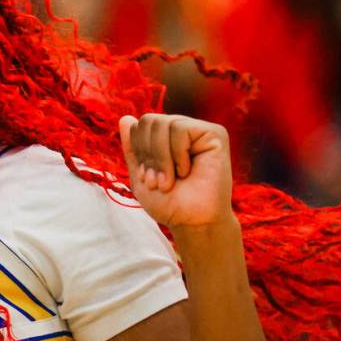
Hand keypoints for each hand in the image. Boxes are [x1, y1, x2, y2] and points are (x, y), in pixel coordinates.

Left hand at [119, 113, 233, 228]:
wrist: (192, 222)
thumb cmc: (169, 203)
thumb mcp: (140, 175)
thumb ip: (132, 148)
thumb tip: (125, 118)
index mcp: (166, 138)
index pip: (139, 125)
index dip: (137, 151)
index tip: (147, 178)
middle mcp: (182, 130)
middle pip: (149, 120)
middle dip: (148, 154)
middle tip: (158, 181)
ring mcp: (199, 131)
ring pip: (163, 123)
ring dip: (161, 158)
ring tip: (170, 180)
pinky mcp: (215, 134)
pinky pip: (180, 129)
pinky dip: (177, 154)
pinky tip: (186, 170)